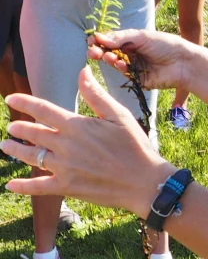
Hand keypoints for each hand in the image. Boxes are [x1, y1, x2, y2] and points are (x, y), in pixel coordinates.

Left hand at [2, 67, 174, 216]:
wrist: (143, 181)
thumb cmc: (135, 145)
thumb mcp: (119, 115)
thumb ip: (96, 94)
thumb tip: (82, 72)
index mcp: (77, 125)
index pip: (43, 110)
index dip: (24, 103)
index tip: (10, 99)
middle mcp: (66, 145)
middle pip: (33, 133)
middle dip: (19, 128)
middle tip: (11, 126)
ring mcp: (64, 168)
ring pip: (32, 157)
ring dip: (16, 151)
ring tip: (5, 146)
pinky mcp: (67, 186)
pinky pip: (39, 186)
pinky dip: (23, 186)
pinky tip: (10, 185)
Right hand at [87, 29, 192, 91]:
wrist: (183, 63)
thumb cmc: (166, 45)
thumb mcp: (143, 37)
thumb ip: (121, 38)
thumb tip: (99, 37)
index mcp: (133, 41)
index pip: (112, 40)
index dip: (101, 40)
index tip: (91, 40)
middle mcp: (132, 53)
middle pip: (110, 52)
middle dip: (100, 51)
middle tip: (92, 51)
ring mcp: (134, 66)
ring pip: (115, 63)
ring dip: (109, 59)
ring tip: (106, 56)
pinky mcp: (138, 79)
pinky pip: (125, 73)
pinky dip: (120, 68)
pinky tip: (119, 63)